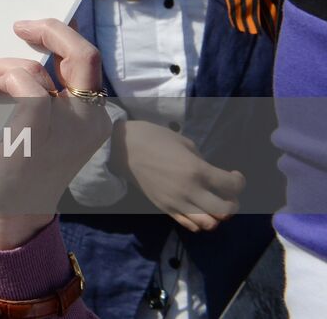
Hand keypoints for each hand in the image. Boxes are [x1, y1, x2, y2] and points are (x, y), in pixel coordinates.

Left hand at [0, 18, 111, 250]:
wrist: (9, 217)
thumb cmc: (18, 171)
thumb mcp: (38, 126)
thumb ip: (42, 92)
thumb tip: (27, 54)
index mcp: (93, 117)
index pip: (89, 62)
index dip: (67, 34)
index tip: (39, 24)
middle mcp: (90, 120)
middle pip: (85, 54)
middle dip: (53, 29)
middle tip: (20, 26)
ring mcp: (68, 125)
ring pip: (37, 67)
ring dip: (1, 66)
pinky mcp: (37, 128)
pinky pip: (23, 80)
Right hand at [113, 120, 243, 231]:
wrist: (122, 147)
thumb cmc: (154, 138)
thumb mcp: (184, 143)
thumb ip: (202, 162)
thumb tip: (212, 175)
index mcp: (197, 170)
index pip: (232, 186)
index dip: (240, 182)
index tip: (235, 175)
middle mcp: (190, 190)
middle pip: (225, 211)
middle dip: (233, 203)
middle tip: (227, 193)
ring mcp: (176, 202)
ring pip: (209, 224)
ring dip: (217, 216)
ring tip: (212, 203)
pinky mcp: (165, 208)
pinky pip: (190, 224)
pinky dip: (200, 221)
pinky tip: (197, 208)